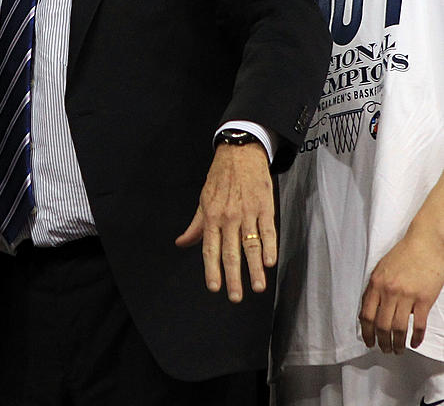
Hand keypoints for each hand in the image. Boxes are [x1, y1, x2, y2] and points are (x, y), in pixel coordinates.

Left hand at [176, 143, 274, 302]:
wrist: (240, 153)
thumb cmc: (219, 178)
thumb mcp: (203, 200)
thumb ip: (195, 226)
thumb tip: (181, 243)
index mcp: (211, 217)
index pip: (210, 248)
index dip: (212, 269)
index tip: (214, 288)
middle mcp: (228, 217)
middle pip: (231, 252)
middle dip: (233, 277)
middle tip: (235, 297)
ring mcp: (248, 213)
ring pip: (251, 245)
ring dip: (255, 268)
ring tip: (258, 287)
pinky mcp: (265, 207)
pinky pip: (268, 230)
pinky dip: (270, 247)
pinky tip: (271, 262)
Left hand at [359, 224, 443, 352]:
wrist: (425, 243)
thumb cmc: (404, 255)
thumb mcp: (382, 268)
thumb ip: (377, 288)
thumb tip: (374, 309)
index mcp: (375, 283)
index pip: (365, 314)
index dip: (366, 332)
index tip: (368, 341)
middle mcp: (388, 291)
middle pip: (380, 324)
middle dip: (381, 341)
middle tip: (384, 350)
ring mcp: (407, 295)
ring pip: (398, 327)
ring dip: (397, 343)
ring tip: (398, 350)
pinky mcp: (424, 298)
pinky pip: (418, 324)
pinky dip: (415, 337)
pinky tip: (414, 343)